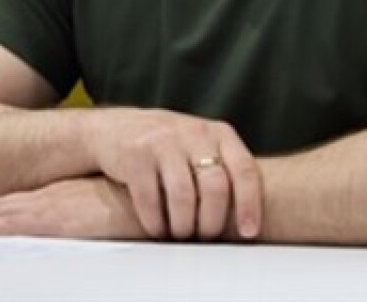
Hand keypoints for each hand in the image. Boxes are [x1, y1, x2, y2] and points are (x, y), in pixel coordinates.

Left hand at [0, 177, 146, 239]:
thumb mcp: (115, 213)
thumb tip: (93, 228)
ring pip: (1, 217)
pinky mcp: (62, 218)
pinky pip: (20, 226)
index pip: (16, 209)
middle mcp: (54, 201)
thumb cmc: (148, 205)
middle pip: (0, 212)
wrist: (166, 186)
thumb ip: (99, 218)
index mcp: (63, 201)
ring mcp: (55, 208)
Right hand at [83, 108, 261, 240]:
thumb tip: (248, 220)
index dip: (250, 204)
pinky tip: (158, 229)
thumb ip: (224, 170)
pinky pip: (150, 200)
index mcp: (218, 133)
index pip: (244, 170)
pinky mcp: (135, 155)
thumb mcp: (202, 146)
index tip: (248, 232)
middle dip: (211, 222)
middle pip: (215, 187)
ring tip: (181, 235)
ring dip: (183, 226)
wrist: (117, 128)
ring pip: (183, 197)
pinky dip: (156, 224)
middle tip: (205, 238)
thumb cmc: (169, 146)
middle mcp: (193, 133)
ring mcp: (163, 142)